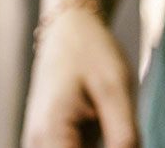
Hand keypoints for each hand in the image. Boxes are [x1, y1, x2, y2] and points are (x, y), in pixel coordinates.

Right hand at [21, 9, 138, 147]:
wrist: (69, 29)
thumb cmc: (93, 53)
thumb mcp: (116, 89)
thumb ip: (124, 134)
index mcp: (50, 134)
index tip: (127, 142)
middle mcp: (37, 145)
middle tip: (127, 132)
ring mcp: (41, 146)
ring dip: (106, 144)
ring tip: (113, 117)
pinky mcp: (51, 143)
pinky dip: (101, 143)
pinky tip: (114, 128)